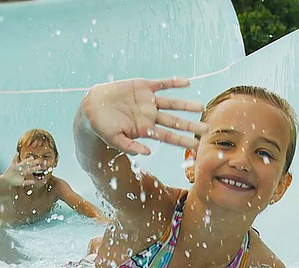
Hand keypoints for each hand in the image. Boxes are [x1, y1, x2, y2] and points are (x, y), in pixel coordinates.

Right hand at [3, 155, 38, 186]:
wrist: (7, 181)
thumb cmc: (14, 182)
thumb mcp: (21, 183)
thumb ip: (27, 182)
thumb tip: (34, 182)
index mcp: (25, 173)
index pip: (30, 170)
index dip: (35, 169)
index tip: (39, 167)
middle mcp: (22, 169)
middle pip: (28, 166)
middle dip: (33, 163)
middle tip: (38, 160)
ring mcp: (18, 167)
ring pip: (23, 163)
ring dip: (27, 160)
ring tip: (31, 157)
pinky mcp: (12, 166)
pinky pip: (14, 161)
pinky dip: (15, 157)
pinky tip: (17, 153)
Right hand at [82, 78, 207, 154]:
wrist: (92, 106)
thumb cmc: (101, 127)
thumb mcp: (114, 140)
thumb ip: (129, 147)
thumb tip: (147, 153)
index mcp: (145, 130)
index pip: (168, 137)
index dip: (182, 141)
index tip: (197, 146)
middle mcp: (150, 116)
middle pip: (174, 121)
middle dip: (190, 125)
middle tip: (207, 129)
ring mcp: (148, 101)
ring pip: (171, 103)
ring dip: (186, 105)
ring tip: (200, 107)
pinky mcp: (143, 87)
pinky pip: (162, 84)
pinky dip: (173, 83)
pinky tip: (187, 82)